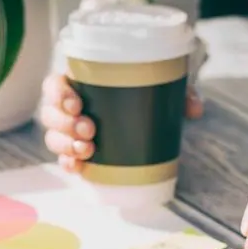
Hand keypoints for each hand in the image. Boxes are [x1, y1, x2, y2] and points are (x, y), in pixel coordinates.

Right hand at [42, 73, 202, 172]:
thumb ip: (180, 90)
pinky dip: (68, 163)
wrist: (150, 103)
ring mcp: (72, 129)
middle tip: (90, 130)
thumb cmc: (148, 86)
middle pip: (51, 114)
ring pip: (54, 137)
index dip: (58, 94)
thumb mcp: (164, 82)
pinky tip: (76, 167)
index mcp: (81, 81)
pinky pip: (64, 158)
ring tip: (88, 150)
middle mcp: (71, 105)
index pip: (54, 84)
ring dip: (66, 145)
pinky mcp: (79, 150)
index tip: (76, 103)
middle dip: (65, 125)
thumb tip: (196, 109)